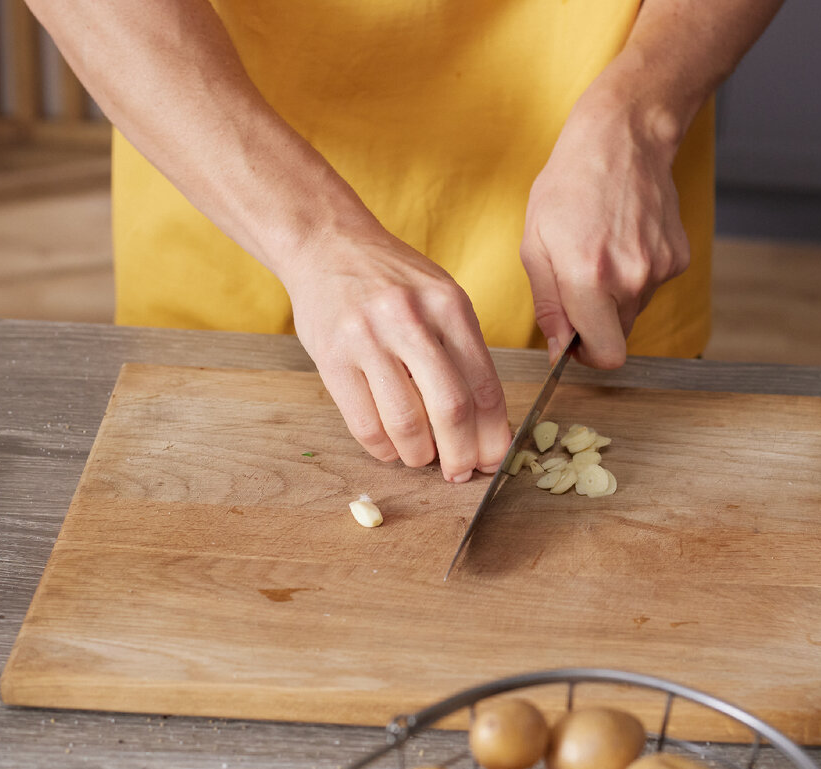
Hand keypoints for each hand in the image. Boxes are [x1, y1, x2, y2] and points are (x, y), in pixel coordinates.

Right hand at [286, 229, 511, 481]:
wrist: (327, 244)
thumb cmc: (392, 279)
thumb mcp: (440, 296)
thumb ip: (464, 349)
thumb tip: (485, 423)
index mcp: (449, 305)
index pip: (484, 385)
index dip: (493, 434)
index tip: (494, 459)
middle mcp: (410, 319)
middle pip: (451, 408)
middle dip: (462, 454)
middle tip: (460, 472)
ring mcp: (367, 338)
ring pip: (406, 422)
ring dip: (419, 455)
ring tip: (422, 458)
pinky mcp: (332, 358)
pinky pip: (364, 424)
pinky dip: (383, 448)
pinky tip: (390, 447)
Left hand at [520, 72, 690, 368]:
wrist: (623, 140)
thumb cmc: (568, 186)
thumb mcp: (535, 245)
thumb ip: (547, 305)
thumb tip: (558, 348)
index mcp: (589, 279)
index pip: (606, 355)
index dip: (587, 356)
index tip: (574, 340)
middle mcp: (631, 279)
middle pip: (618, 335)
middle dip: (596, 322)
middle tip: (578, 282)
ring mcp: (660, 268)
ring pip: (634, 310)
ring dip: (614, 295)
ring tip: (600, 250)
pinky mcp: (678, 258)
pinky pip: (652, 286)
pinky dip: (636, 274)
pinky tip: (622, 239)